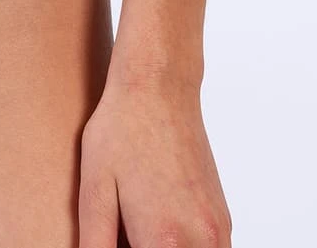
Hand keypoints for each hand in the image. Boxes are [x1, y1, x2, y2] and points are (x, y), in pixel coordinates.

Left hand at [77, 69, 231, 246]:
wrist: (159, 86)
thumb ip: (95, 242)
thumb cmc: (121, 130)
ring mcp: (218, 230)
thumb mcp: (94, 189)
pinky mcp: (223, 219)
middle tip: (125, 231)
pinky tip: (157, 224)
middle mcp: (201, 240)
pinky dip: (184, 246)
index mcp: (164, 239)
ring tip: (138, 224)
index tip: (118, 239)